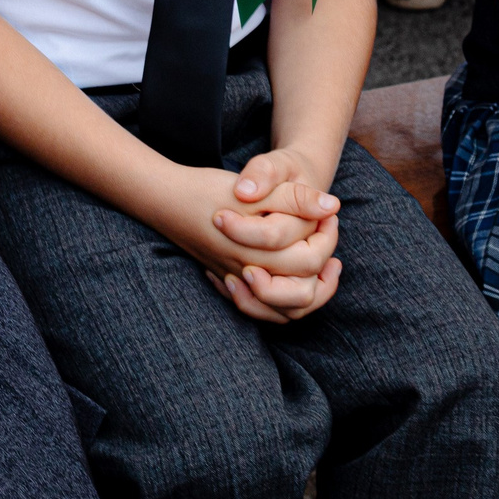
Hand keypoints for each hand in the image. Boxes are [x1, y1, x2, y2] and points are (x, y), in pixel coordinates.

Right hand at [150, 164, 341, 323]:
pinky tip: (294, 277)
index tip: (328, 212)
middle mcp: (250, 275)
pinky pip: (264, 309)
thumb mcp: (256, 188)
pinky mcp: (229, 282)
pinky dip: (285, 301)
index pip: (311, 260)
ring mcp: (238, 283)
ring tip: (325, 265)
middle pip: (304, 290)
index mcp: (259, 253)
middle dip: (324, 260)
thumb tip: (332, 206)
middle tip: (327, 231)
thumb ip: (295, 199)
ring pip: (286, 310)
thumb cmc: (210, 190)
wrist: (166, 198)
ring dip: (312, 291)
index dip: (327, 235)